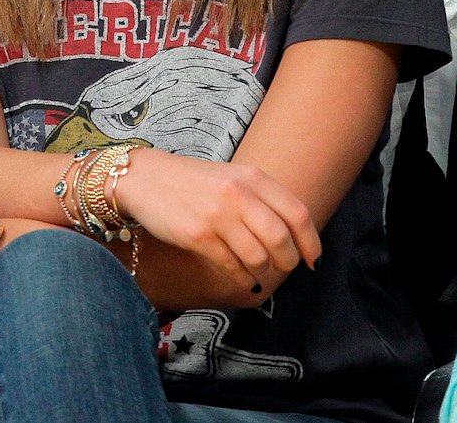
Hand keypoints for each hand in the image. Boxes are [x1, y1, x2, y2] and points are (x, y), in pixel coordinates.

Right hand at [117, 148, 319, 294]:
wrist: (144, 179)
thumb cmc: (192, 183)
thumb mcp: (232, 178)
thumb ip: (263, 200)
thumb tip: (297, 239)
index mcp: (252, 177)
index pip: (298, 214)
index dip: (311, 243)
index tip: (312, 260)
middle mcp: (238, 194)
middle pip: (282, 241)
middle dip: (288, 262)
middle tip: (281, 268)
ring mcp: (217, 216)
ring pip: (259, 258)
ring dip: (262, 271)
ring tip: (255, 270)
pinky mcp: (198, 236)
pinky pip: (233, 267)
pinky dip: (242, 278)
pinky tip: (239, 276)